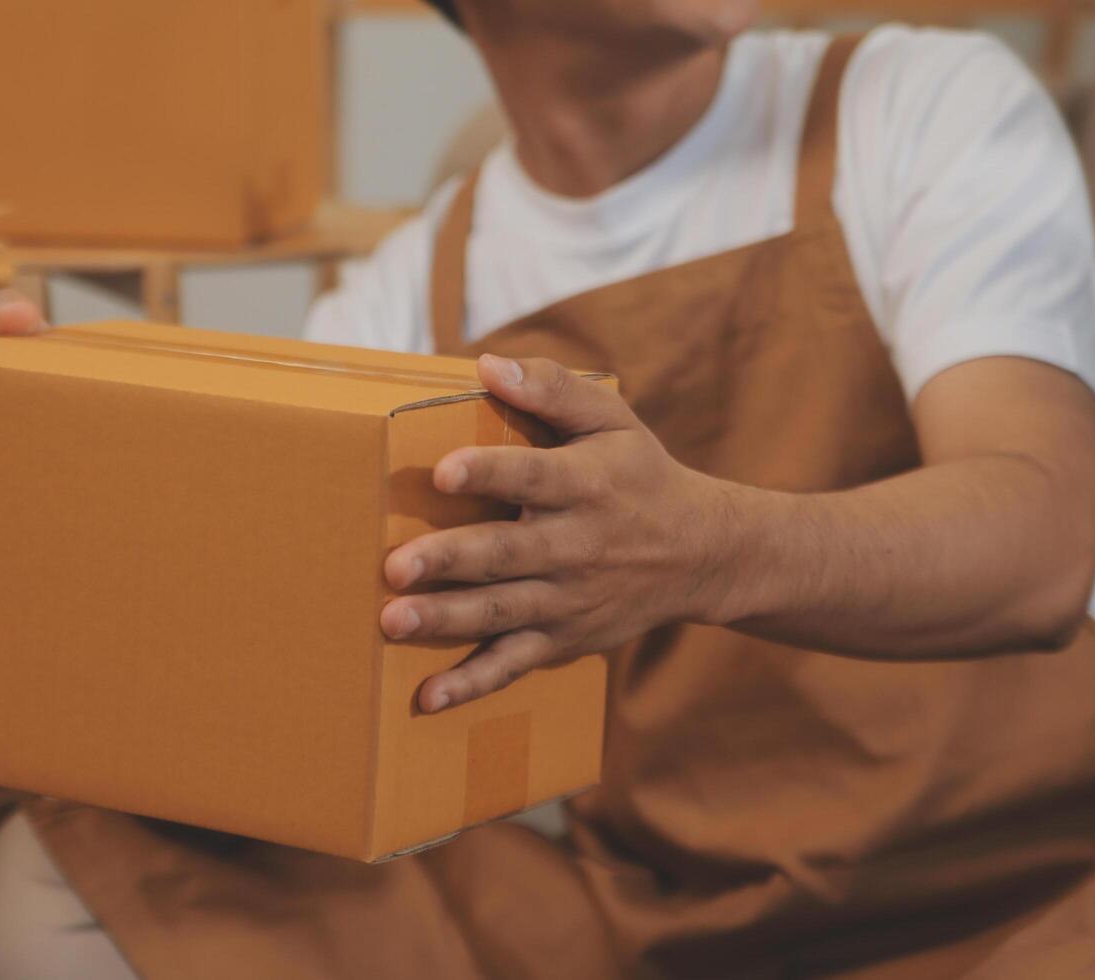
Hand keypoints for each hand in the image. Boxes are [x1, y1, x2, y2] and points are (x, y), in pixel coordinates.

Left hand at [383, 354, 742, 712]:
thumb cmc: (640, 474)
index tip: (444, 472)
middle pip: (506, 554)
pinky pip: (512, 663)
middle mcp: (576, 546)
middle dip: (450, 561)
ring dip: (446, 619)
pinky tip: (426, 697)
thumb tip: (488, 365)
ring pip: (500, 611)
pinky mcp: (561, 639)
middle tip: (396, 566)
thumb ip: (554, 389)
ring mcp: (567, 599)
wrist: (702, 555)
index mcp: (585, 485)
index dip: (489, 474)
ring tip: (392, 620)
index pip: (533, 477)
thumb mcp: (612, 420)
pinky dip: (471, 684)